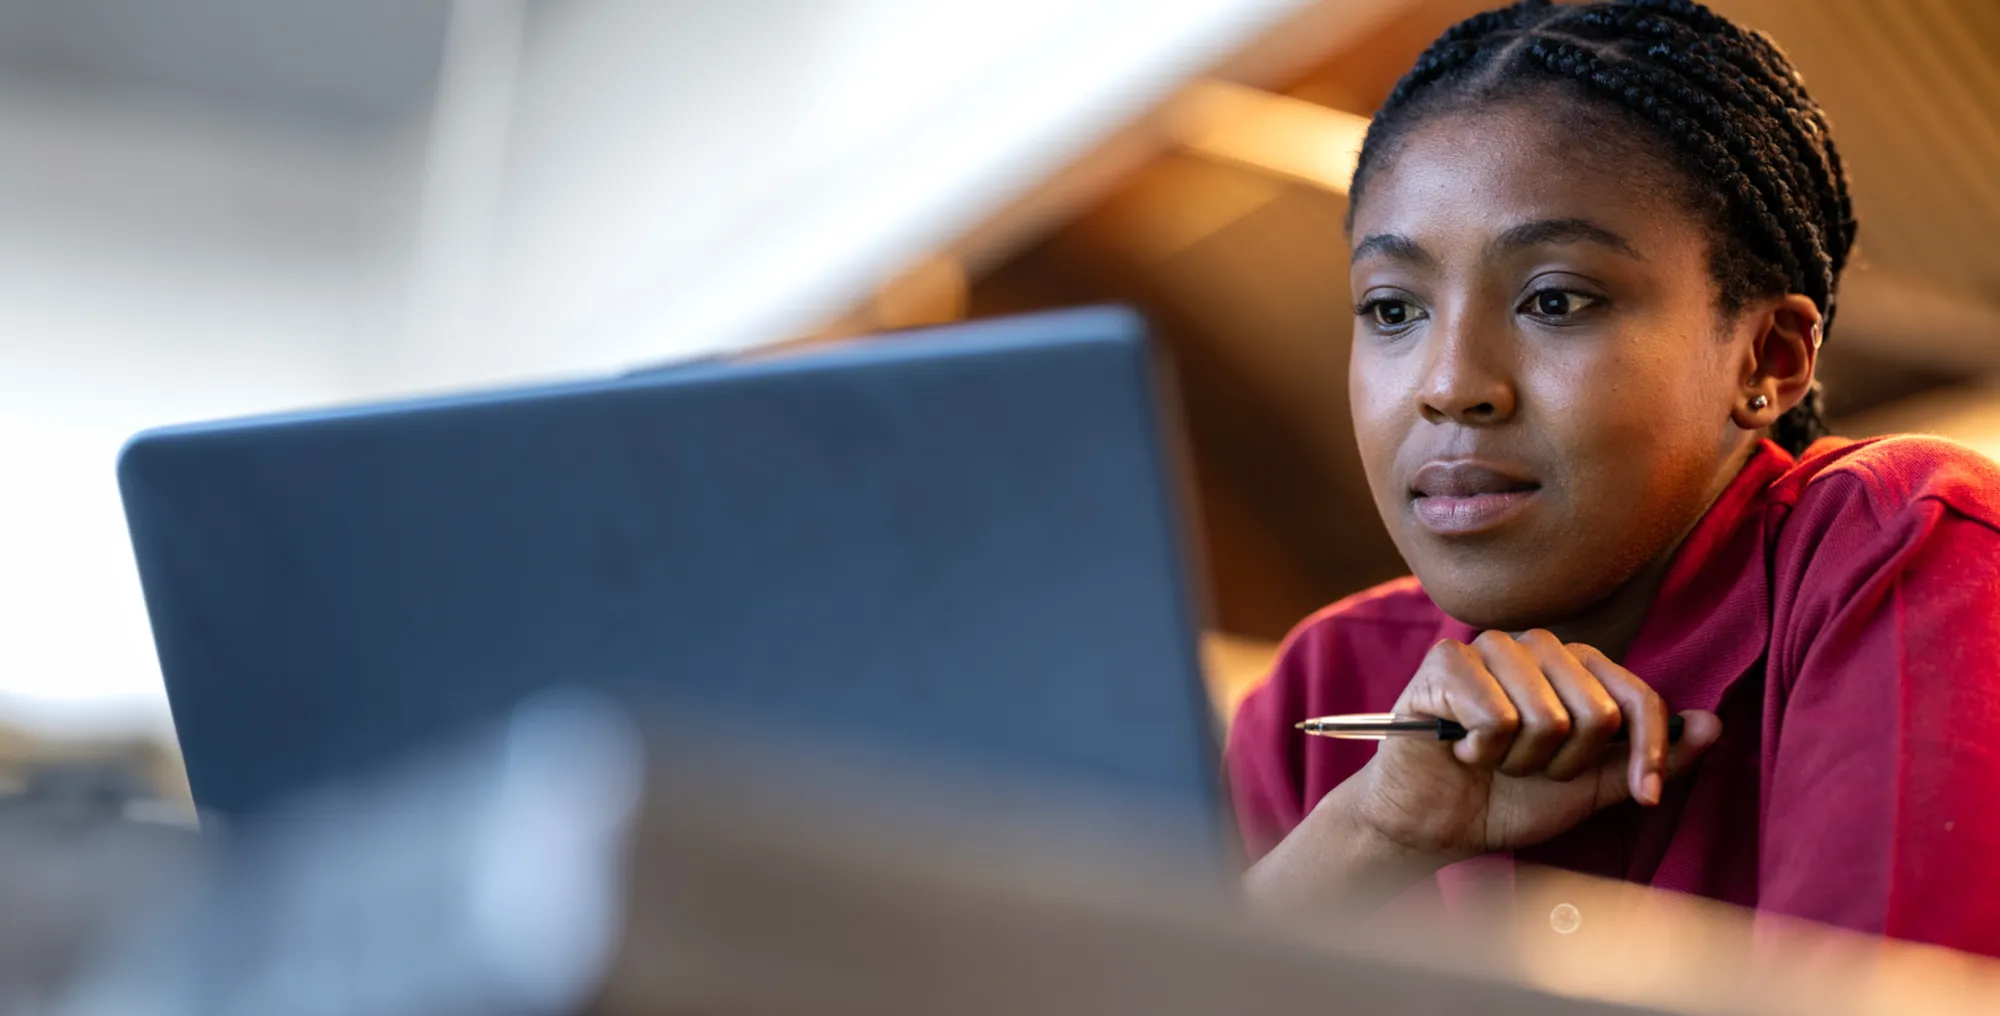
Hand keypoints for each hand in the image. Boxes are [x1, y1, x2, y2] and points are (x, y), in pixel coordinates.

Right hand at [1345, 629, 1720, 863]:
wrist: (1434, 825)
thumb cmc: (1508, 798)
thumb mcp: (1592, 786)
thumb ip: (1648, 757)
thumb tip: (1713, 724)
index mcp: (1575, 667)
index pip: (1637, 695)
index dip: (1649, 751)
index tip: (1642, 796)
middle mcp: (1535, 646)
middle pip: (1594, 712)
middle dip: (1568, 765)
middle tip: (1530, 771)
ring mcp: (1487, 649)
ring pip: (1545, 715)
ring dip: (1521, 761)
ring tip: (1494, 761)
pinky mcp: (1444, 663)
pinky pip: (1494, 714)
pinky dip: (1481, 750)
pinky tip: (1461, 750)